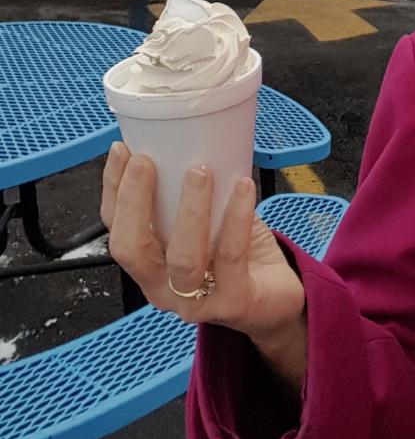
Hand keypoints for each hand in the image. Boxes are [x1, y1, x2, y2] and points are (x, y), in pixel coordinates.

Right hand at [102, 142, 306, 350]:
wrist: (276, 298)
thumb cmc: (237, 254)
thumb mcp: (206, 221)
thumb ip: (190, 193)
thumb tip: (186, 136)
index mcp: (150, 265)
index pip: (117, 230)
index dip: (113, 190)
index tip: (122, 150)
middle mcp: (163, 287)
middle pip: (133, 250)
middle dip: (134, 201)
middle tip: (147, 161)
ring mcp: (196, 301)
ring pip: (183, 258)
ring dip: (190, 209)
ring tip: (200, 170)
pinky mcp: (233, 302)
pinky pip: (231, 257)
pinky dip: (236, 218)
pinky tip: (242, 187)